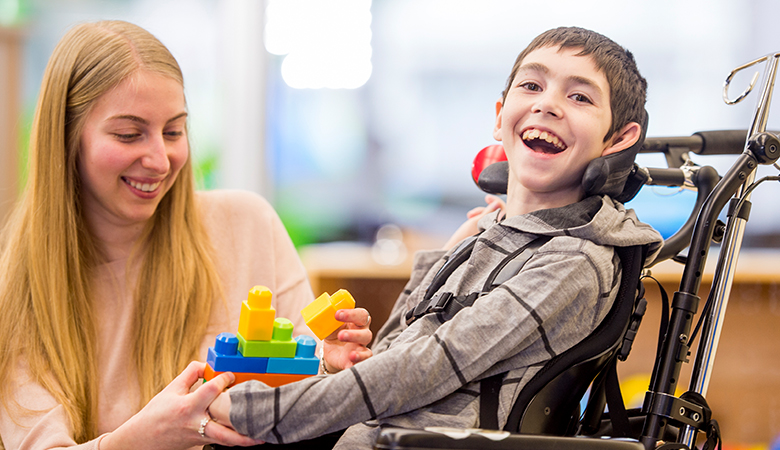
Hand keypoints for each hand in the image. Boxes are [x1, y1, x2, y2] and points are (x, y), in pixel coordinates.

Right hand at [101, 361, 263, 449]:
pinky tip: (248, 434)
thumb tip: (209, 364)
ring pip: (225, 441)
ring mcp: (199, 437)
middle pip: (224, 431)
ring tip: (263, 435)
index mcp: (187, 407)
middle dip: (244, 430)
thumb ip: (191, 373)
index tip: (232, 374)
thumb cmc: (156, 413)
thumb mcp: (171, 389)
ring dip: (244, 439)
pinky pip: (221, 441)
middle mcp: (195, 424)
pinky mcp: (200, 444)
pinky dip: (234, 438)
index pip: (211, 391)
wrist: (141, 440)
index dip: (224, 379)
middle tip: (263, 421)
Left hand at [322, 308, 372, 372]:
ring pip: (367, 351)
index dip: (351, 314)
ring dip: (359, 353)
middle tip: (340, 335)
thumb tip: (317, 315)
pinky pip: (362, 364)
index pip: (361, 315)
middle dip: (354, 335)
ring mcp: (361, 349)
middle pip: (366, 334)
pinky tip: (351, 363)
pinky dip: (357, 365)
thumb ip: (328, 320)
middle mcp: (362, 334)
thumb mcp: (329, 324)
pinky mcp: (357, 361)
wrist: (331, 349)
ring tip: (351, 355)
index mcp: (357, 322)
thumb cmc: (334, 332)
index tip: (337, 314)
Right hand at [442, 194, 504, 249]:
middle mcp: (499, 231)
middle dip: (484, 209)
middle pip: (497, 212)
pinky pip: (487, 223)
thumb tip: (497, 203)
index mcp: (500, 229)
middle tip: (473, 212)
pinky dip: (480, 219)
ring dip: (480, 213)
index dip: (496, 201)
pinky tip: (471, 219)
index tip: (487, 198)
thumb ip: (488, 212)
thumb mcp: (476, 221)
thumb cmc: (465, 240)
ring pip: (491, 217)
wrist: (455, 252)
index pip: (505, 210)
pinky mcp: (487, 235)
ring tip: (469, 217)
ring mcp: (493, 233)